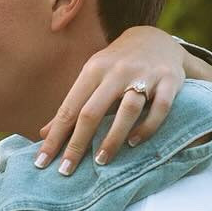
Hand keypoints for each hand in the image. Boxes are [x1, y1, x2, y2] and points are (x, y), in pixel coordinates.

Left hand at [34, 26, 199, 175]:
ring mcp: (145, 75)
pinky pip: (160, 108)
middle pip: (92, 111)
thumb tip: (43, 134)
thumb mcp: (91, 78)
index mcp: (93, 70)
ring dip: (112, 138)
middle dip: (77, 144)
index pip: (69, 109)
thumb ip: (71, 106)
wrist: (155, 39)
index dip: (55, 137)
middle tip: (66, 171)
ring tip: (100, 161)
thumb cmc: (115, 66)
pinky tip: (134, 143)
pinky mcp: (169, 81)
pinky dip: (147, 127)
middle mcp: (117, 71)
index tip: (42, 162)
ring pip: (127, 110)